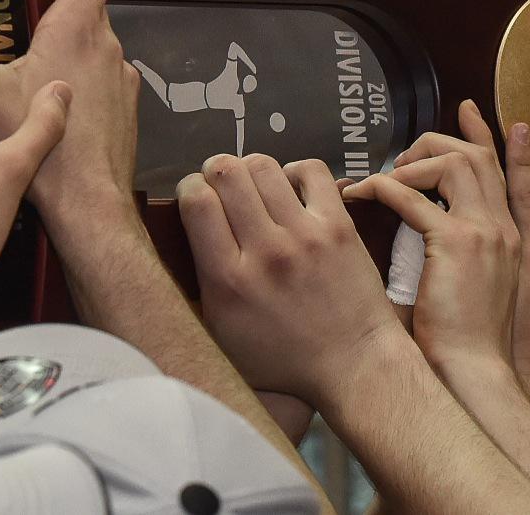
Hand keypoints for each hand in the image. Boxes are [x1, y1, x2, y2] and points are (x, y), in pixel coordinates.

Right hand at [0, 0, 139, 215]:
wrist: (89, 204)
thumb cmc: (42, 148)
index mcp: (77, 30)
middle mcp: (108, 48)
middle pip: (87, 12)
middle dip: (52, 20)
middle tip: (13, 42)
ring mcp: (123, 83)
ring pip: (94, 51)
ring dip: (67, 58)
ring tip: (25, 85)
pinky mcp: (127, 113)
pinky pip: (103, 86)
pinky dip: (82, 92)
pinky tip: (48, 119)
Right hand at [182, 155, 397, 405]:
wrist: (352, 363)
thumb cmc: (284, 359)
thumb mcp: (221, 335)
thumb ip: (197, 286)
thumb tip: (176, 237)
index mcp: (228, 281)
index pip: (195, 201)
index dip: (189, 188)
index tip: (196, 197)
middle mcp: (264, 252)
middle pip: (226, 173)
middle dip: (216, 171)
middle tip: (222, 185)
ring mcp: (304, 237)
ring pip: (264, 166)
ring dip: (251, 168)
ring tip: (255, 186)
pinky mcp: (339, 227)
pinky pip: (312, 170)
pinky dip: (295, 170)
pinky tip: (291, 188)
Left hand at [344, 106, 522, 372]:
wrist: (476, 376)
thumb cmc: (465, 346)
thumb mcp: (472, 292)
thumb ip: (460, 260)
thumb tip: (428, 242)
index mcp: (511, 237)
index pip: (502, 169)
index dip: (483, 134)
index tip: (466, 109)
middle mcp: (503, 228)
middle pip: (477, 155)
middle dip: (436, 143)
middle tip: (401, 160)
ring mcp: (484, 233)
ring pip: (453, 162)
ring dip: (412, 162)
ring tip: (385, 179)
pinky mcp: (456, 244)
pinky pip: (413, 197)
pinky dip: (383, 189)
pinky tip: (362, 196)